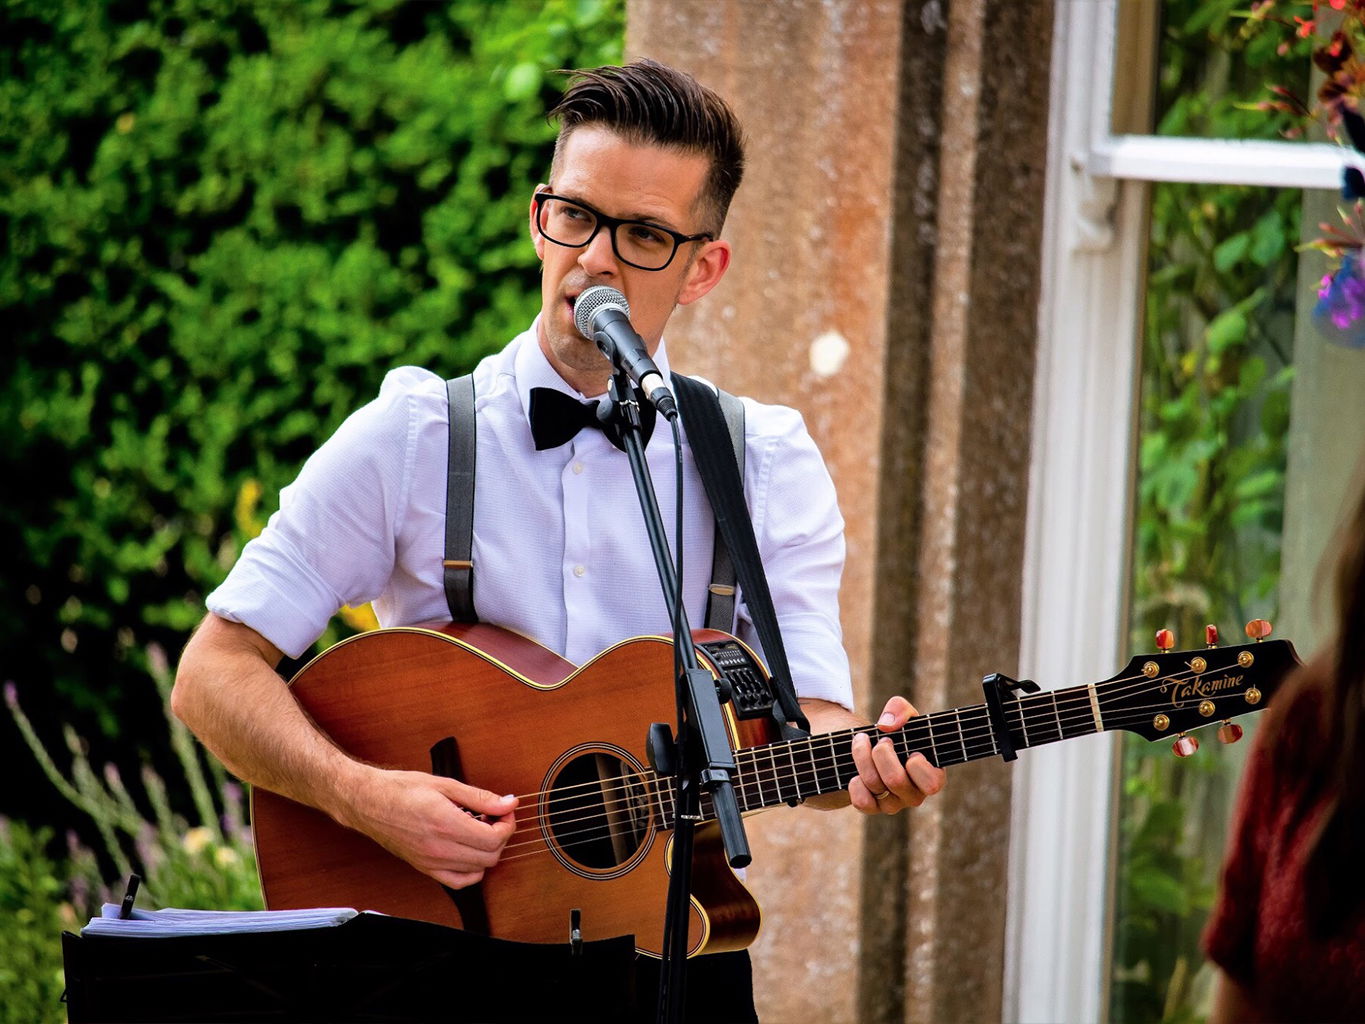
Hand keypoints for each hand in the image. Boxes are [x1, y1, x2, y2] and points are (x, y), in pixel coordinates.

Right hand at [344, 768, 517, 888]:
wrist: (367, 802)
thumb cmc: (400, 789)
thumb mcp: (445, 784)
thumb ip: (480, 797)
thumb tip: (508, 802)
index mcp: (445, 824)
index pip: (493, 838)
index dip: (507, 824)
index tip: (506, 811)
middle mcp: (438, 848)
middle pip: (490, 856)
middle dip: (501, 836)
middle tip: (496, 818)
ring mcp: (430, 862)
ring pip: (478, 870)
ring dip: (488, 852)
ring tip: (481, 830)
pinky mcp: (424, 869)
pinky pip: (458, 882)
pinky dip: (472, 871)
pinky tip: (470, 851)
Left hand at [848, 696, 945, 814]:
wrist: (873, 745)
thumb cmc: (897, 732)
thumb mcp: (903, 715)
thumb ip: (900, 709)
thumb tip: (886, 725)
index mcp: (931, 776)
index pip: (931, 783)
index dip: (918, 765)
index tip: (911, 750)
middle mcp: (914, 794)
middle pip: (895, 780)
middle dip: (882, 753)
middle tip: (881, 741)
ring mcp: (894, 804)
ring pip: (874, 785)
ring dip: (862, 757)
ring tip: (862, 741)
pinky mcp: (874, 808)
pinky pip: (862, 802)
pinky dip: (855, 783)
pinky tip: (857, 771)